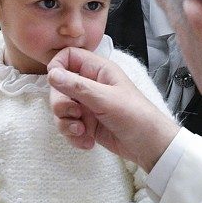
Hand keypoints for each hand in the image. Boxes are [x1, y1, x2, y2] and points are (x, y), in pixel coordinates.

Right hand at [47, 47, 178, 169]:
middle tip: (75, 115)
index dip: (57, 67)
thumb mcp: (105, 99)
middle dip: (61, 105)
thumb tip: (51, 74)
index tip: (55, 83)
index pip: (68, 56)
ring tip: (83, 132)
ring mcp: (88, 106)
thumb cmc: (135, 116)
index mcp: (98, 70)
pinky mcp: (87, 124)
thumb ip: (77, 86)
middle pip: (59, 87)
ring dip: (67, 124)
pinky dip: (74, 136)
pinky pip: (69, 127)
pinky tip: (88, 141)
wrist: (149, 146)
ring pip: (61, 110)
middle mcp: (90, 85)